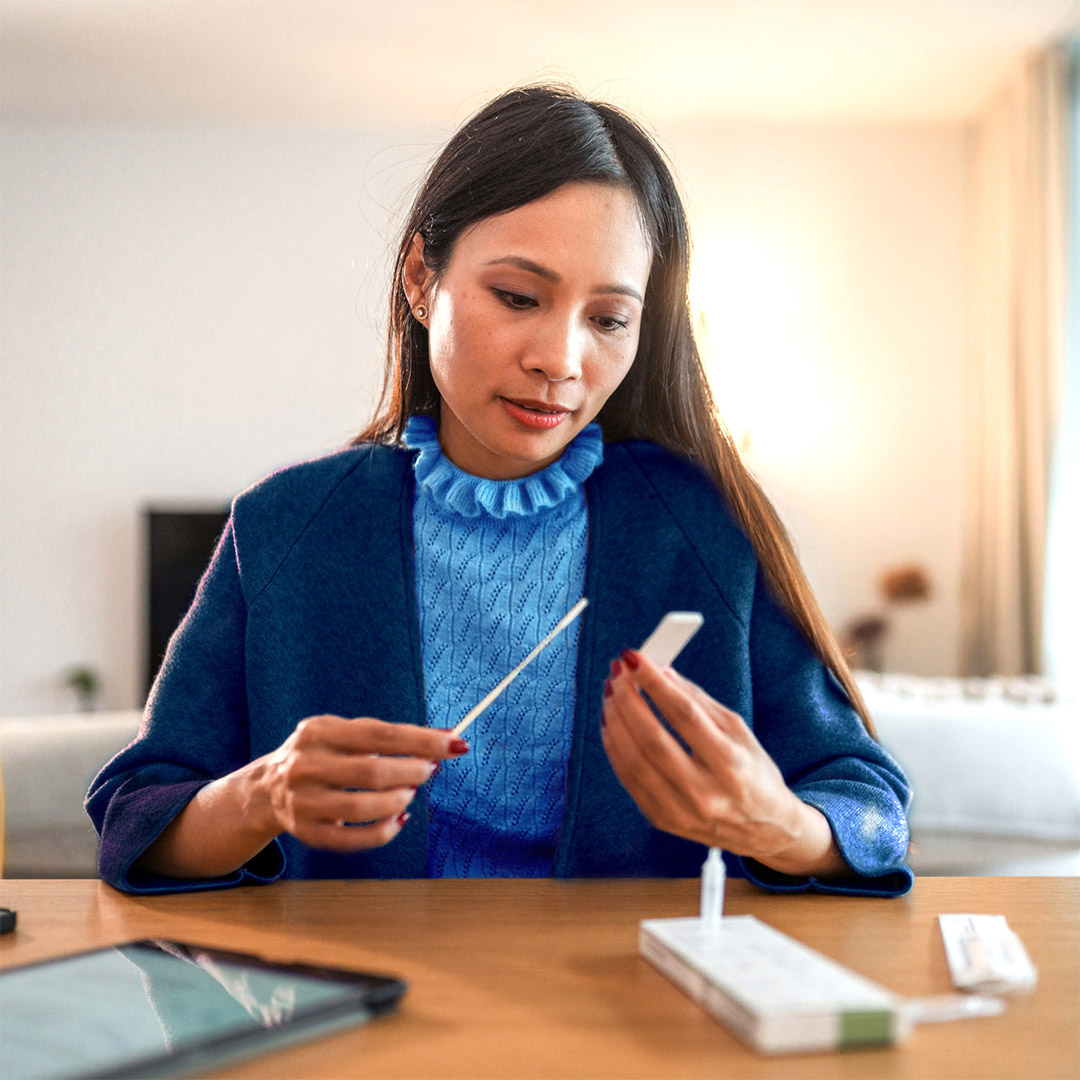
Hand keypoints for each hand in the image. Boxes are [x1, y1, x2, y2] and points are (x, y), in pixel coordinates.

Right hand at [253, 715, 467, 852]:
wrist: (265, 789)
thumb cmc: (323, 755)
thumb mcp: (345, 734)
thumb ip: (390, 736)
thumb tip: (444, 738)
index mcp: (319, 731)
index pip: (380, 734)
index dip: (421, 740)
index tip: (455, 744)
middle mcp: (306, 765)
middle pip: (371, 771)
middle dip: (412, 772)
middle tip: (430, 771)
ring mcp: (303, 801)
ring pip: (361, 807)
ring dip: (398, 801)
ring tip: (410, 793)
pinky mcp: (306, 833)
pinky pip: (351, 840)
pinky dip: (383, 832)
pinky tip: (399, 820)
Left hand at [600, 651, 845, 876]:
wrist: (765, 829)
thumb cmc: (753, 773)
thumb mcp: (739, 732)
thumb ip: (699, 701)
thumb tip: (662, 671)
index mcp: (731, 764)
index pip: (684, 715)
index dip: (655, 683)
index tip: (635, 658)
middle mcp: (704, 792)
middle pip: (652, 739)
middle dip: (627, 699)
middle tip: (617, 672)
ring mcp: (680, 811)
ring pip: (633, 760)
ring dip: (615, 720)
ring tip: (611, 692)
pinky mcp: (662, 820)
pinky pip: (628, 778)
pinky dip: (614, 746)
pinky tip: (612, 722)